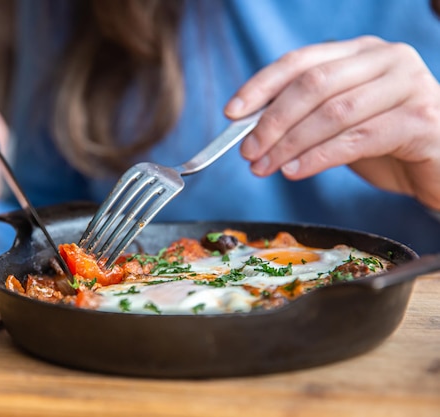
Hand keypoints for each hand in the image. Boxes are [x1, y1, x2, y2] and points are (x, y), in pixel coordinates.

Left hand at [225, 36, 439, 210]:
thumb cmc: (386, 141)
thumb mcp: (340, 122)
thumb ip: (305, 116)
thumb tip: (249, 128)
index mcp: (361, 52)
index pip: (301, 61)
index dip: (261, 86)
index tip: (232, 112)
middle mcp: (387, 59)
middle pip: (314, 84)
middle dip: (272, 120)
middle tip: (247, 150)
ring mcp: (409, 86)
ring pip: (333, 113)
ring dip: (290, 144)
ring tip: (265, 167)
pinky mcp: (421, 120)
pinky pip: (357, 139)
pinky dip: (319, 157)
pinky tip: (295, 170)